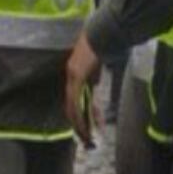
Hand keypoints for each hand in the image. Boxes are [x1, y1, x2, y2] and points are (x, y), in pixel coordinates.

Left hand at [65, 32, 102, 146]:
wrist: (102, 35)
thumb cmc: (101, 49)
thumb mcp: (97, 70)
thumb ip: (94, 81)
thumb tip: (96, 91)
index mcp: (74, 75)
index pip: (74, 99)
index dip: (78, 114)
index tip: (83, 127)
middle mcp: (70, 77)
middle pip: (71, 105)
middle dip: (77, 123)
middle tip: (84, 138)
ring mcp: (72, 76)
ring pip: (72, 106)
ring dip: (79, 123)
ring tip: (86, 137)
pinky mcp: (76, 76)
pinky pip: (76, 100)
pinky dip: (80, 114)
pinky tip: (84, 124)